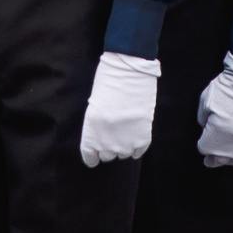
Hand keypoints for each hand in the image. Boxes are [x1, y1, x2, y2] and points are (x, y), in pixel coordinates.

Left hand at [80, 51, 159, 166]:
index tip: (96, 153)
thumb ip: (97, 128)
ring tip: (126, 129)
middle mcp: (107, 144)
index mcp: (90, 136)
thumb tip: (105, 137)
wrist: (128, 74)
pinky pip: (139, 151)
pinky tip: (136, 136)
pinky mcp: (142, 138)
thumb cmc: (108, 85)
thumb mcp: (94, 108)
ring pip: (124, 154)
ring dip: (124, 144)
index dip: (93, 156)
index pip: (90, 158)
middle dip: (109, 146)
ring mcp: (126, 143)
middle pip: (108, 156)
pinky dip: (137, 146)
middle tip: (113, 132)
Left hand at [197, 54, 232, 167]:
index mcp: (215, 135)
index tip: (203, 139)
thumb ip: (202, 120)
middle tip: (209, 159)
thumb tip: (206, 129)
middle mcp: (232, 144)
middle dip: (213, 155)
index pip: (204, 149)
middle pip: (218, 159)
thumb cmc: (226, 90)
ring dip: (227, 157)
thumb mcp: (205, 102)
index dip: (202, 143)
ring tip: (223, 155)